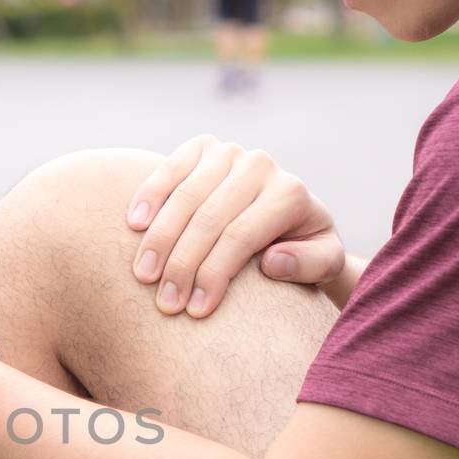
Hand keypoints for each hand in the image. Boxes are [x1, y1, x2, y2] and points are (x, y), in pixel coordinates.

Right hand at [126, 136, 345, 316]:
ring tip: (143, 275)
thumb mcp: (325, 264)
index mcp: (290, 193)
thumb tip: (273, 261)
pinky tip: (134, 225)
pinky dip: (150, 195)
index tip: (195, 311)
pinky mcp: (203, 148)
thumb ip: (312, 264)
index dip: (214, 274)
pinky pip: (170, 168)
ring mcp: (229, 154)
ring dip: (160, 238)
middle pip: (209, 218)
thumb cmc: (302, 251)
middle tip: (164, 303)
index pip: (241, 236)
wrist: (289, 219)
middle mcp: (260, 166)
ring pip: (186, 196)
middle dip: (182, 264)